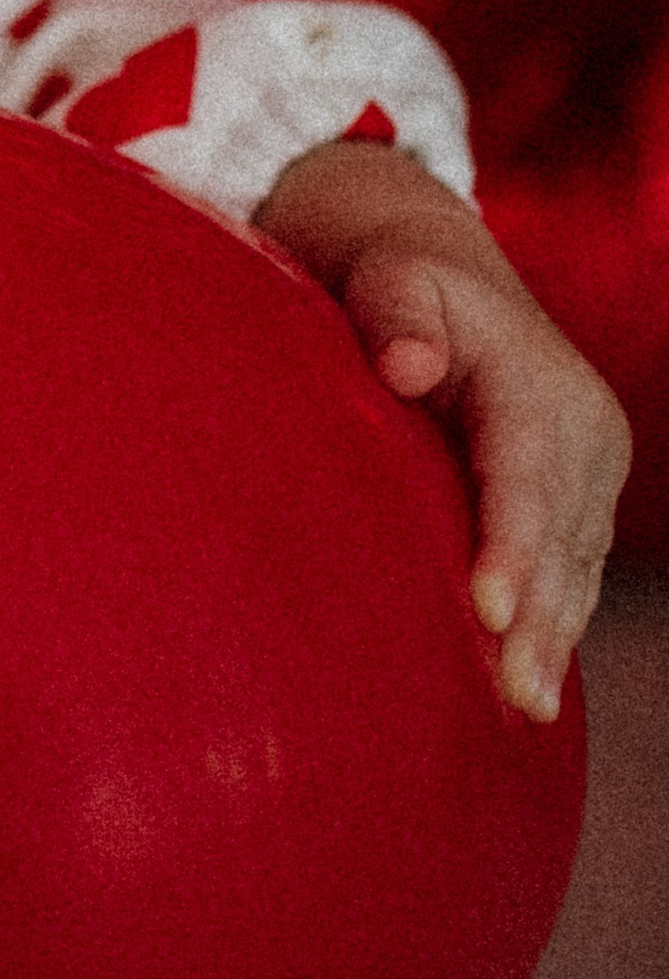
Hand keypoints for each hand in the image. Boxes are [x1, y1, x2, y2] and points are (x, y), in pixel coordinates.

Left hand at [253, 139, 628, 720]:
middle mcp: (582, 430)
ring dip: (553, 637)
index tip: (490, 607)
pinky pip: (569, 571)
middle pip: (561, 535)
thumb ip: (397, 318)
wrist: (442, 272)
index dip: (512, 543)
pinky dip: (553, 623)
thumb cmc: (396, 280)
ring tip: (524, 705)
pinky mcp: (576, 503)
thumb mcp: (390, 277)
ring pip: (574, 564)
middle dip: (541, 617)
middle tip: (514, 693)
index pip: (526, 472)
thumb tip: (410, 367)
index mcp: (537, 381)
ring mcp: (587, 472)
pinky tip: (528, 683)